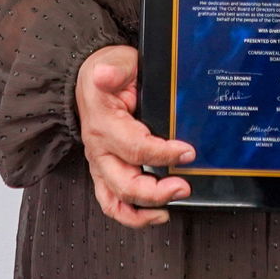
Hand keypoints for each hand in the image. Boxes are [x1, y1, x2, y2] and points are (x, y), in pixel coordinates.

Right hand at [75, 44, 195, 227]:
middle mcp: (99, 150)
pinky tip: (156, 214)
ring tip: (170, 208)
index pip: (135, 148)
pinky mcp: (104, 173)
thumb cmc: (108, 72)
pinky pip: (113, 203)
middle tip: (184, 186)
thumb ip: (114, 70)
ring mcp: (100, 165)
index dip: (164, 154)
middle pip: (125, 183)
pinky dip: (132, 215)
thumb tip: (106, 75)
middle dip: (156, 192)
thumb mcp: (115, 62)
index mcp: (104, 124)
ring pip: (116, 200)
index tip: (188, 152)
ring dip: (143, 210)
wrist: (91, 78)